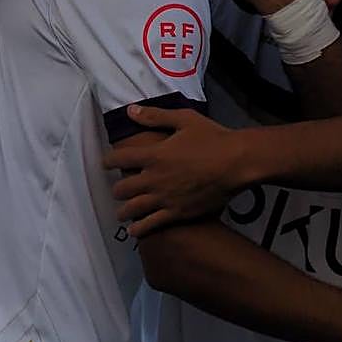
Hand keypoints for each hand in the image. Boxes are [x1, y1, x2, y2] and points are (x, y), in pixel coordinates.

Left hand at [102, 105, 245, 236]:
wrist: (236, 163)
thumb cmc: (212, 137)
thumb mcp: (184, 119)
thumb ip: (155, 116)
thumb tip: (130, 111)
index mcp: (154, 154)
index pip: (119, 159)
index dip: (108, 161)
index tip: (106, 163)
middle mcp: (154, 178)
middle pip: (122, 188)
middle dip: (117, 189)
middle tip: (118, 190)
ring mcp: (164, 198)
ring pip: (132, 209)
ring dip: (123, 211)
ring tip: (121, 213)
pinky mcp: (177, 213)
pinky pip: (151, 225)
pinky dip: (138, 229)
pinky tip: (133, 231)